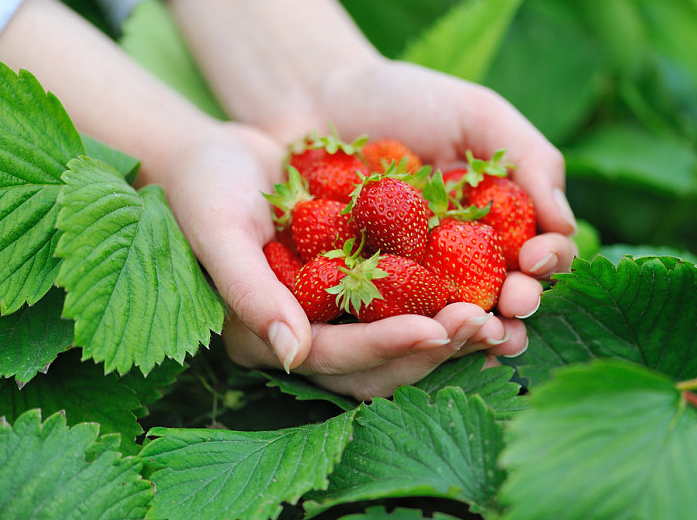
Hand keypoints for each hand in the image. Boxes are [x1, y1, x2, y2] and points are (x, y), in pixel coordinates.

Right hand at [154, 122, 504, 399]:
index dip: (385, 346)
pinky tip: (484, 280)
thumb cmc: (204, 190)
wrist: (215, 157)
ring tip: (499, 311)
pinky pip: (407, 301)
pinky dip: (444, 296)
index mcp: (269, 337)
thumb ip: (250, 294)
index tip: (436, 329)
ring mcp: (332, 312)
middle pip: (377, 363)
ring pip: (400, 341)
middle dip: (430, 349)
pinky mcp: (355, 283)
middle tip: (482, 325)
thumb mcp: (220, 233)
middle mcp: (305, 335)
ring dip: (449, 332)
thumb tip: (292, 355)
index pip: (335, 356)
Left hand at [260, 58, 577, 357]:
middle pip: (501, 298)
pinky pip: (389, 320)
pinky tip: (419, 337)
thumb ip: (530, 159)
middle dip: (514, 308)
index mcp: (498, 223)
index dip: (548, 263)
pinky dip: (406, 333)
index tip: (536, 257)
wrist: (325, 98)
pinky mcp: (364, 289)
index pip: (539, 255)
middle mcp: (462, 259)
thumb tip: (566, 224)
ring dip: (470, 333)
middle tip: (514, 305)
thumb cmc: (409, 100)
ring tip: (476, 331)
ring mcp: (414, 278)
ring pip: (451, 320)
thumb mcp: (478, 114)